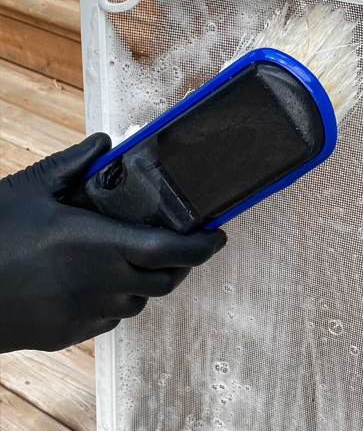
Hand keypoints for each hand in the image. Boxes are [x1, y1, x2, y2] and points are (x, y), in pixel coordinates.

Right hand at [0, 133, 225, 352]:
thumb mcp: (31, 188)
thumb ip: (75, 163)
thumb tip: (106, 142)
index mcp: (96, 243)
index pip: (168, 250)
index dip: (202, 246)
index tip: (219, 236)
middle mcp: (98, 281)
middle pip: (165, 280)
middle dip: (183, 264)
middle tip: (183, 245)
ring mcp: (85, 312)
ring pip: (140, 301)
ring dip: (149, 281)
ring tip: (137, 259)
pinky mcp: (69, 333)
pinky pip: (112, 318)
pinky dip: (119, 299)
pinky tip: (101, 281)